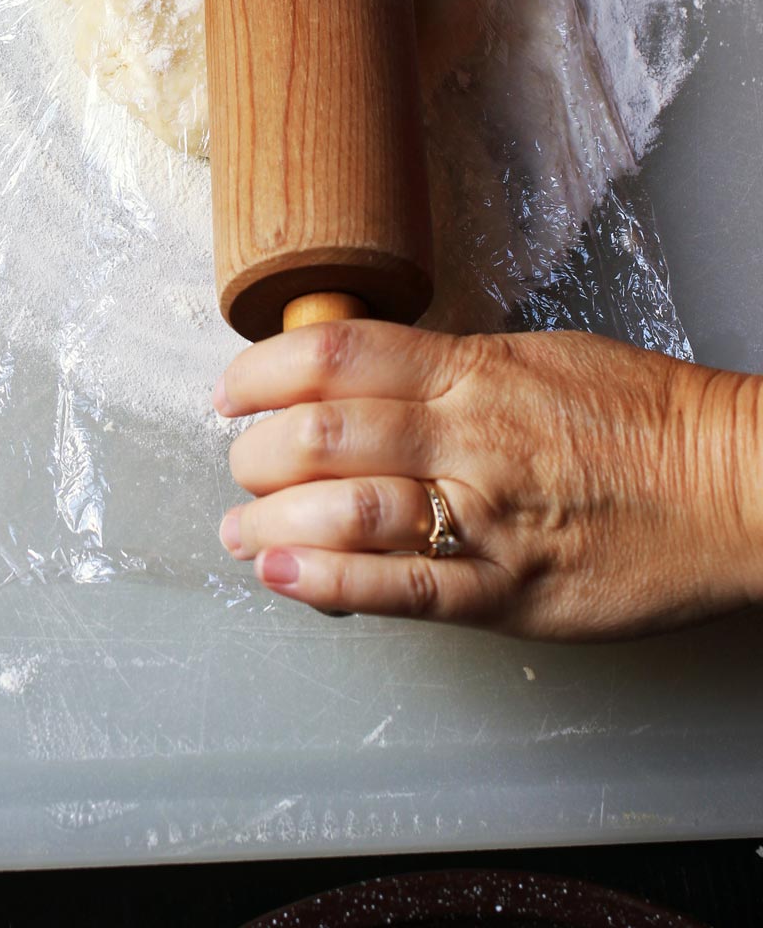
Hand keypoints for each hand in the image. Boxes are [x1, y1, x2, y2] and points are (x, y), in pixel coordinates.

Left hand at [214, 320, 762, 639]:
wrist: (733, 481)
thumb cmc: (640, 416)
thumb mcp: (535, 357)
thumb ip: (449, 368)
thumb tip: (366, 373)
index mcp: (473, 370)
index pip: (338, 353)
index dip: (263, 371)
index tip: (230, 392)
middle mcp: (468, 434)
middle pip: (323, 429)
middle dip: (256, 453)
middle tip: (240, 468)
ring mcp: (486, 514)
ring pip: (346, 507)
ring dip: (271, 522)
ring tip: (242, 533)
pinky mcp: (509, 589)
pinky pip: (404, 587)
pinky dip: (330, 583)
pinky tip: (284, 576)